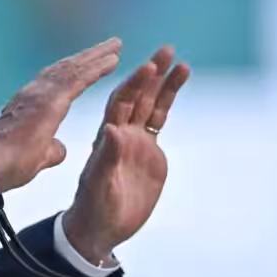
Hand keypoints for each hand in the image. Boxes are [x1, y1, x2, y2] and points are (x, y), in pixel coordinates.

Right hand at [0, 37, 122, 191]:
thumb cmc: (9, 165)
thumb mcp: (37, 156)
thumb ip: (51, 149)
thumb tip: (60, 148)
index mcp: (31, 105)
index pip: (58, 82)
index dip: (76, 70)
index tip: (92, 63)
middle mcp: (34, 92)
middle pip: (67, 68)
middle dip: (89, 56)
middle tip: (110, 46)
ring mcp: (42, 93)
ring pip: (74, 67)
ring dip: (96, 56)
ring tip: (115, 46)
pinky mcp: (51, 99)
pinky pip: (79, 77)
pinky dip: (97, 67)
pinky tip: (113, 60)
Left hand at [63, 45, 190, 264]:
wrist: (101, 227)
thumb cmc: (94, 208)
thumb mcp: (100, 185)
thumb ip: (107, 159)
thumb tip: (112, 129)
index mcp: (106, 138)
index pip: (121, 103)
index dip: (134, 84)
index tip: (148, 67)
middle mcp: (120, 132)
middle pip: (138, 95)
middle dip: (152, 72)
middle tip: (167, 49)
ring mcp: (135, 140)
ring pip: (151, 104)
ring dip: (164, 82)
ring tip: (182, 63)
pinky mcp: (148, 151)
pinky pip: (158, 119)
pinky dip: (168, 101)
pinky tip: (179, 81)